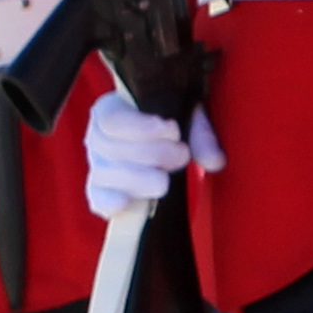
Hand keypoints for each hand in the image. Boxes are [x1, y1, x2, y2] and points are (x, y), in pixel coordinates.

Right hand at [82, 90, 223, 217]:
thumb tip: (215, 161)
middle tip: (183, 155)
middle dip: (152, 154)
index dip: (141, 127)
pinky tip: (125, 203)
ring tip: (165, 181)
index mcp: (111, 108)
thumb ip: (201, 135)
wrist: (157, 141)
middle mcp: (97, 136)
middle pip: (111, 148)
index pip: (113, 119)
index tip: (174, 130)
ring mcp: (97, 165)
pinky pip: (97, 198)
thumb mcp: (187, 117)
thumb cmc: (170, 123)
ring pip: (105, 174)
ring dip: (138, 179)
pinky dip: (109, 202)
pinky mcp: (101, 191)